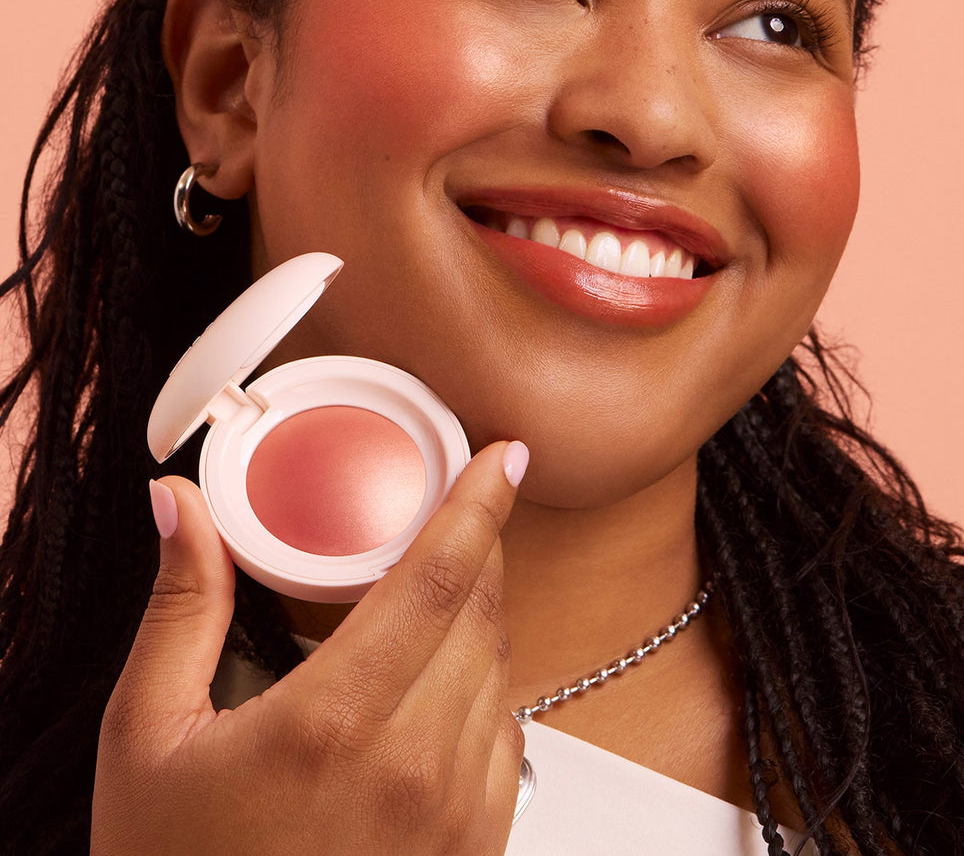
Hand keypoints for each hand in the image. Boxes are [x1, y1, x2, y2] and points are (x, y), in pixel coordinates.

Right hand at [92, 440, 528, 854]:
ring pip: (498, 671)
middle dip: (475, 546)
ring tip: (424, 601)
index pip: (440, 579)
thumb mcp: (149, 737)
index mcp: (334, 724)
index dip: (480, 502)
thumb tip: (177, 504)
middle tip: (450, 508)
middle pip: (480, 613)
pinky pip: (506, 737)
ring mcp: (455, 816)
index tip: (504, 455)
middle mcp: (413, 769)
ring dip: (474, 618)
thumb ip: (182, 606)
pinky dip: (480, 689)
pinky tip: (429, 686)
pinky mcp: (476, 850)